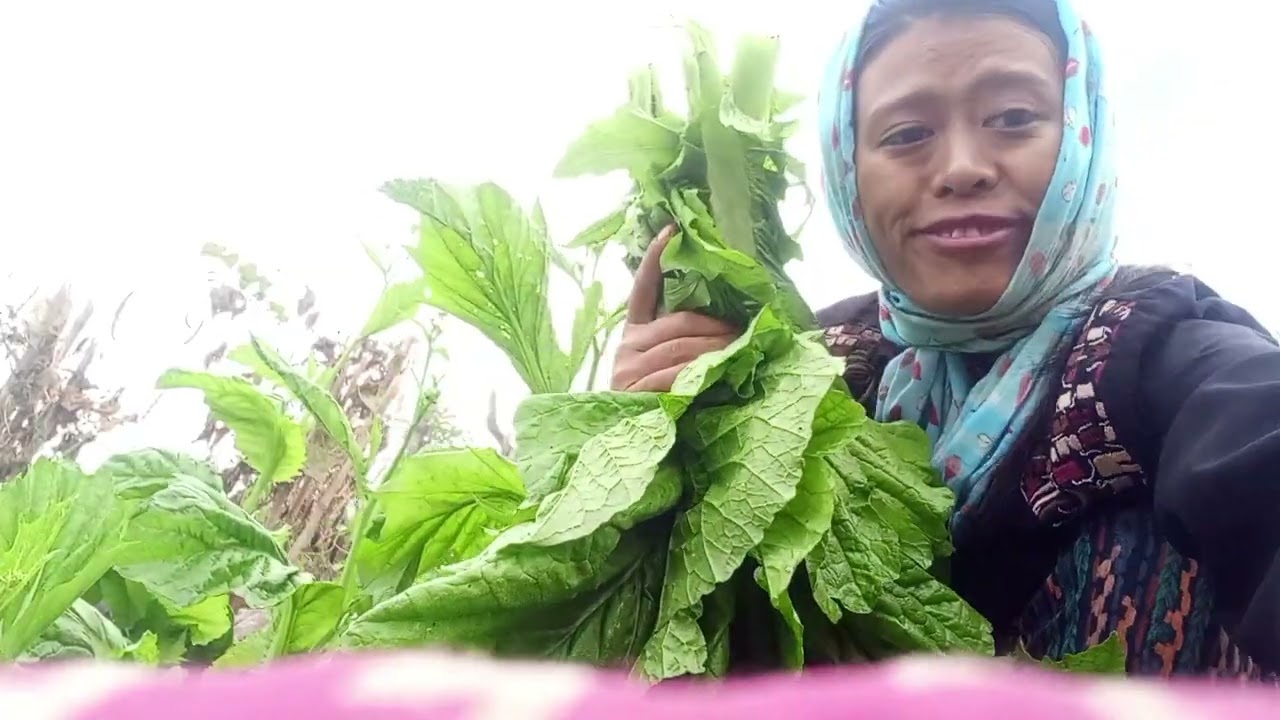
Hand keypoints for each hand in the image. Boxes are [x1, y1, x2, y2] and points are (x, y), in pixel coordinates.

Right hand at [611, 225, 738, 391]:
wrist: (633, 452)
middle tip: (747, 329)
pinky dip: (702, 372)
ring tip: (744, 349)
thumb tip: (732, 326)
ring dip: (717, 348)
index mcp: (634, 333)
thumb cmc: (661, 406)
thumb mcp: (670, 369)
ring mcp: (628, 367)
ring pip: (681, 348)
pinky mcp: (633, 389)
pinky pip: (674, 374)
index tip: (672, 229)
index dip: (656, 258)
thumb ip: (687, 345)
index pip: (643, 289)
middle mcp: (627, 345)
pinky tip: (721, 370)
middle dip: (717, 325)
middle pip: (679, 323)